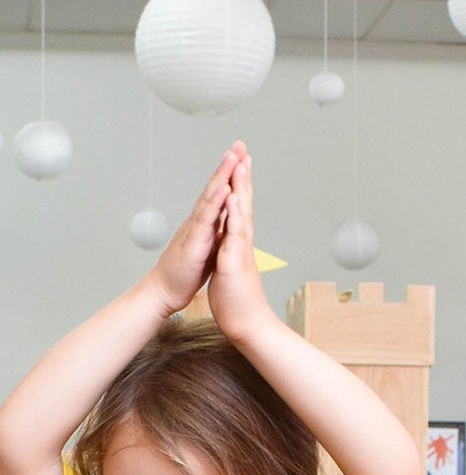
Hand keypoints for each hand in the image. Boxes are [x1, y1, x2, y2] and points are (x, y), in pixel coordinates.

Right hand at [148, 144, 242, 315]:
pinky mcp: (194, 241)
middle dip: (228, 165)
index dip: (230, 174)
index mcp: (205, 223)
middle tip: (239, 144)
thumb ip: (214, 231)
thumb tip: (222, 221)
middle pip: (215, 187)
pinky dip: (216, 201)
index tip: (241, 156)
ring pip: (211, 196)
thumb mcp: (206, 248)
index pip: (219, 193)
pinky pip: (207, 218)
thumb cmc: (183, 273)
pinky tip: (225, 187)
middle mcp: (199, 221)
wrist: (164, 292)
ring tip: (233, 156)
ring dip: (223, 175)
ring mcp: (195, 229)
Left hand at [206, 149, 275, 344]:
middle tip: (244, 150)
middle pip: (243, 203)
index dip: (238, 186)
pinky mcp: (234, 261)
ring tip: (240, 162)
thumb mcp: (229, 271)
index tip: (238, 165)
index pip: (238, 209)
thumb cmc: (236, 301)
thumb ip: (230, 254)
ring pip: (241, 212)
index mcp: (237, 244)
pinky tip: (232, 196)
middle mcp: (241, 242)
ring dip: (240, 186)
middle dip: (242, 176)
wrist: (246, 324)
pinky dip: (233, 213)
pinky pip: (234, 232)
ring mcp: (240, 249)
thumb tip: (228, 246)